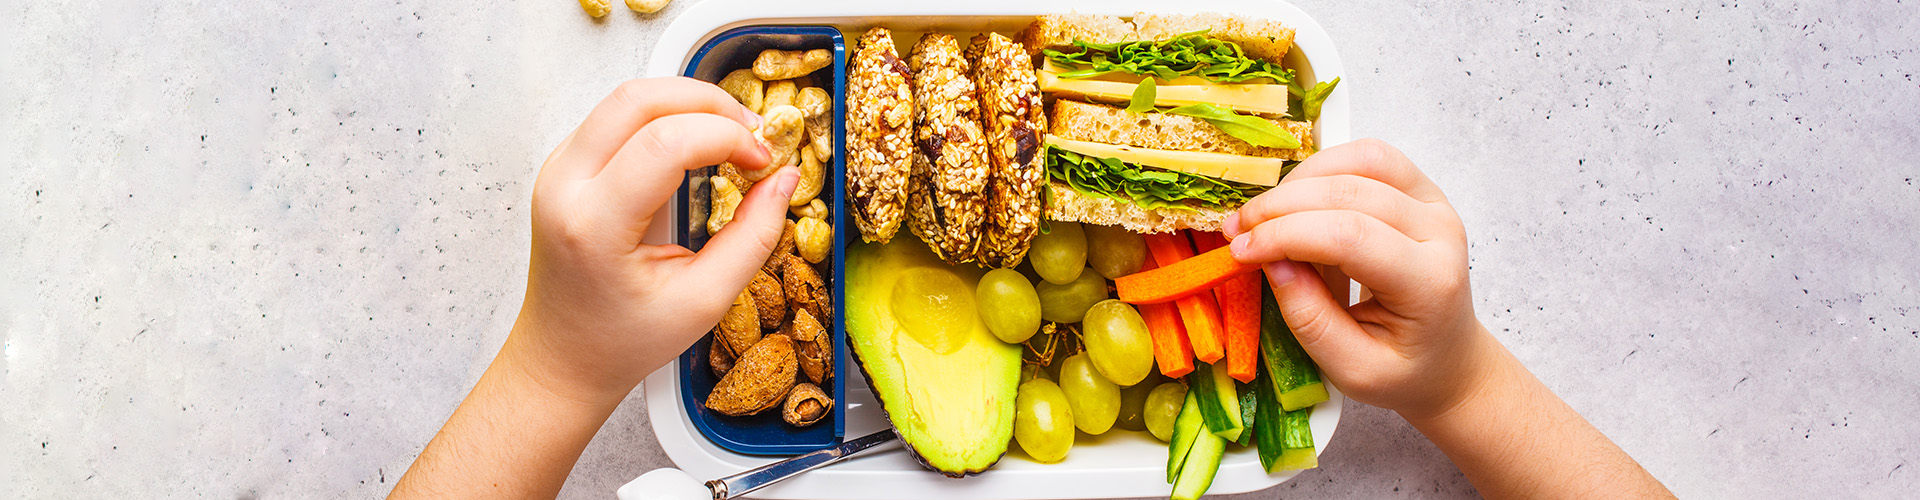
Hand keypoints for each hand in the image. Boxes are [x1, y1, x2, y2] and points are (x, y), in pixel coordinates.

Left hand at [515, 77, 797, 403]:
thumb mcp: (704, 301)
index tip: (763, 160)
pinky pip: (616, 117)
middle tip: (752, 133)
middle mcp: (564, 187)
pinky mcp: (565, 166)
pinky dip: (664, 117)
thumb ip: (753, 237)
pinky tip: (696, 146)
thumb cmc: (625, 339)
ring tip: (730, 136)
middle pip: (638, 99)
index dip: (726, 136)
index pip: (665, 143)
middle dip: (708, 102)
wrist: (564, 358)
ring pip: (625, 98)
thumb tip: (785, 178)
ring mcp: (558, 171)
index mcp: (593, 226)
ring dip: (687, 103)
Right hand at [1223, 139, 1489, 419]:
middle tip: (1238, 231)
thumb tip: (1271, 262)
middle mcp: (1440, 233)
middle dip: (1281, 207)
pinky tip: (1296, 200)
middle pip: (1351, 193)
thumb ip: (1310, 320)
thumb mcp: (1352, 369)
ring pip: (1362, 160)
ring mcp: (1435, 203)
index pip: (1351, 237)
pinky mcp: (1421, 189)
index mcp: (1430, 283)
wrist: (1447, 359)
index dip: (1286, 235)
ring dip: (1300, 181)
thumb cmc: (1402, 369)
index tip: (1240, 251)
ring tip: (1264, 216)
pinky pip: (1368, 157)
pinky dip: (1322, 169)